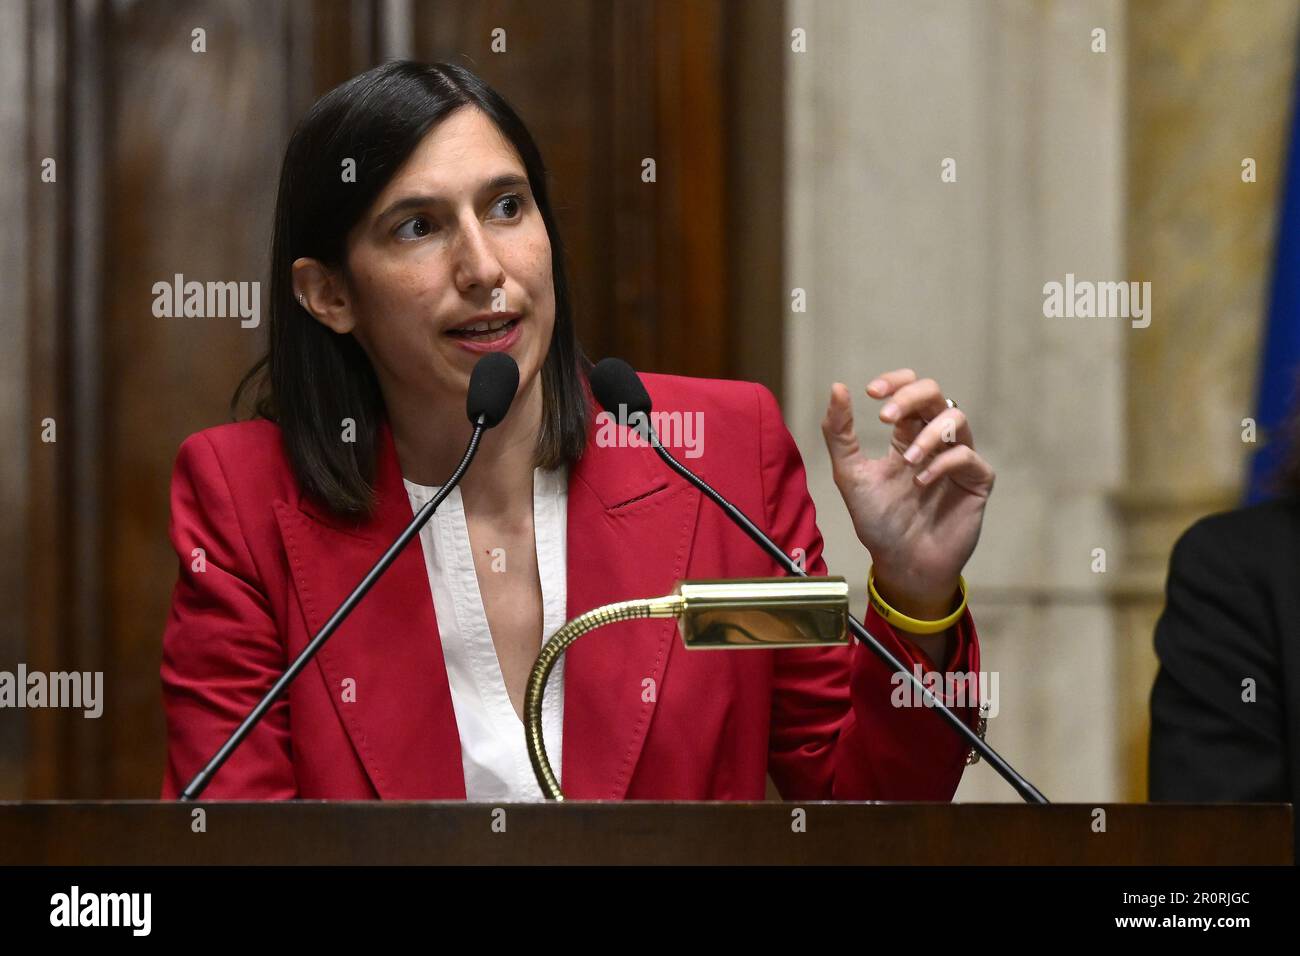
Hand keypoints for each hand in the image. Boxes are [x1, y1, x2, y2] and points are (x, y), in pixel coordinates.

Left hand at [820, 369, 993, 621]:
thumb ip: (839, 433)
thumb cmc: (877, 521)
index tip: (871, 392)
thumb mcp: (849, 474)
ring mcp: (957, 460)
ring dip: (928, 433)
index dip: (896, 382)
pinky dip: (944, 463)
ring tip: (907, 460)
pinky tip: (922, 482)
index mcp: (906, 436)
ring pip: (956, 419)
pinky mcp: (976, 482)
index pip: (910, 391)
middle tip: (885, 417)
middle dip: (910, 397)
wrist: (901, 563)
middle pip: (935, 395)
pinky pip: (968, 457)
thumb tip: (837, 387)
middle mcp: (934, 442)